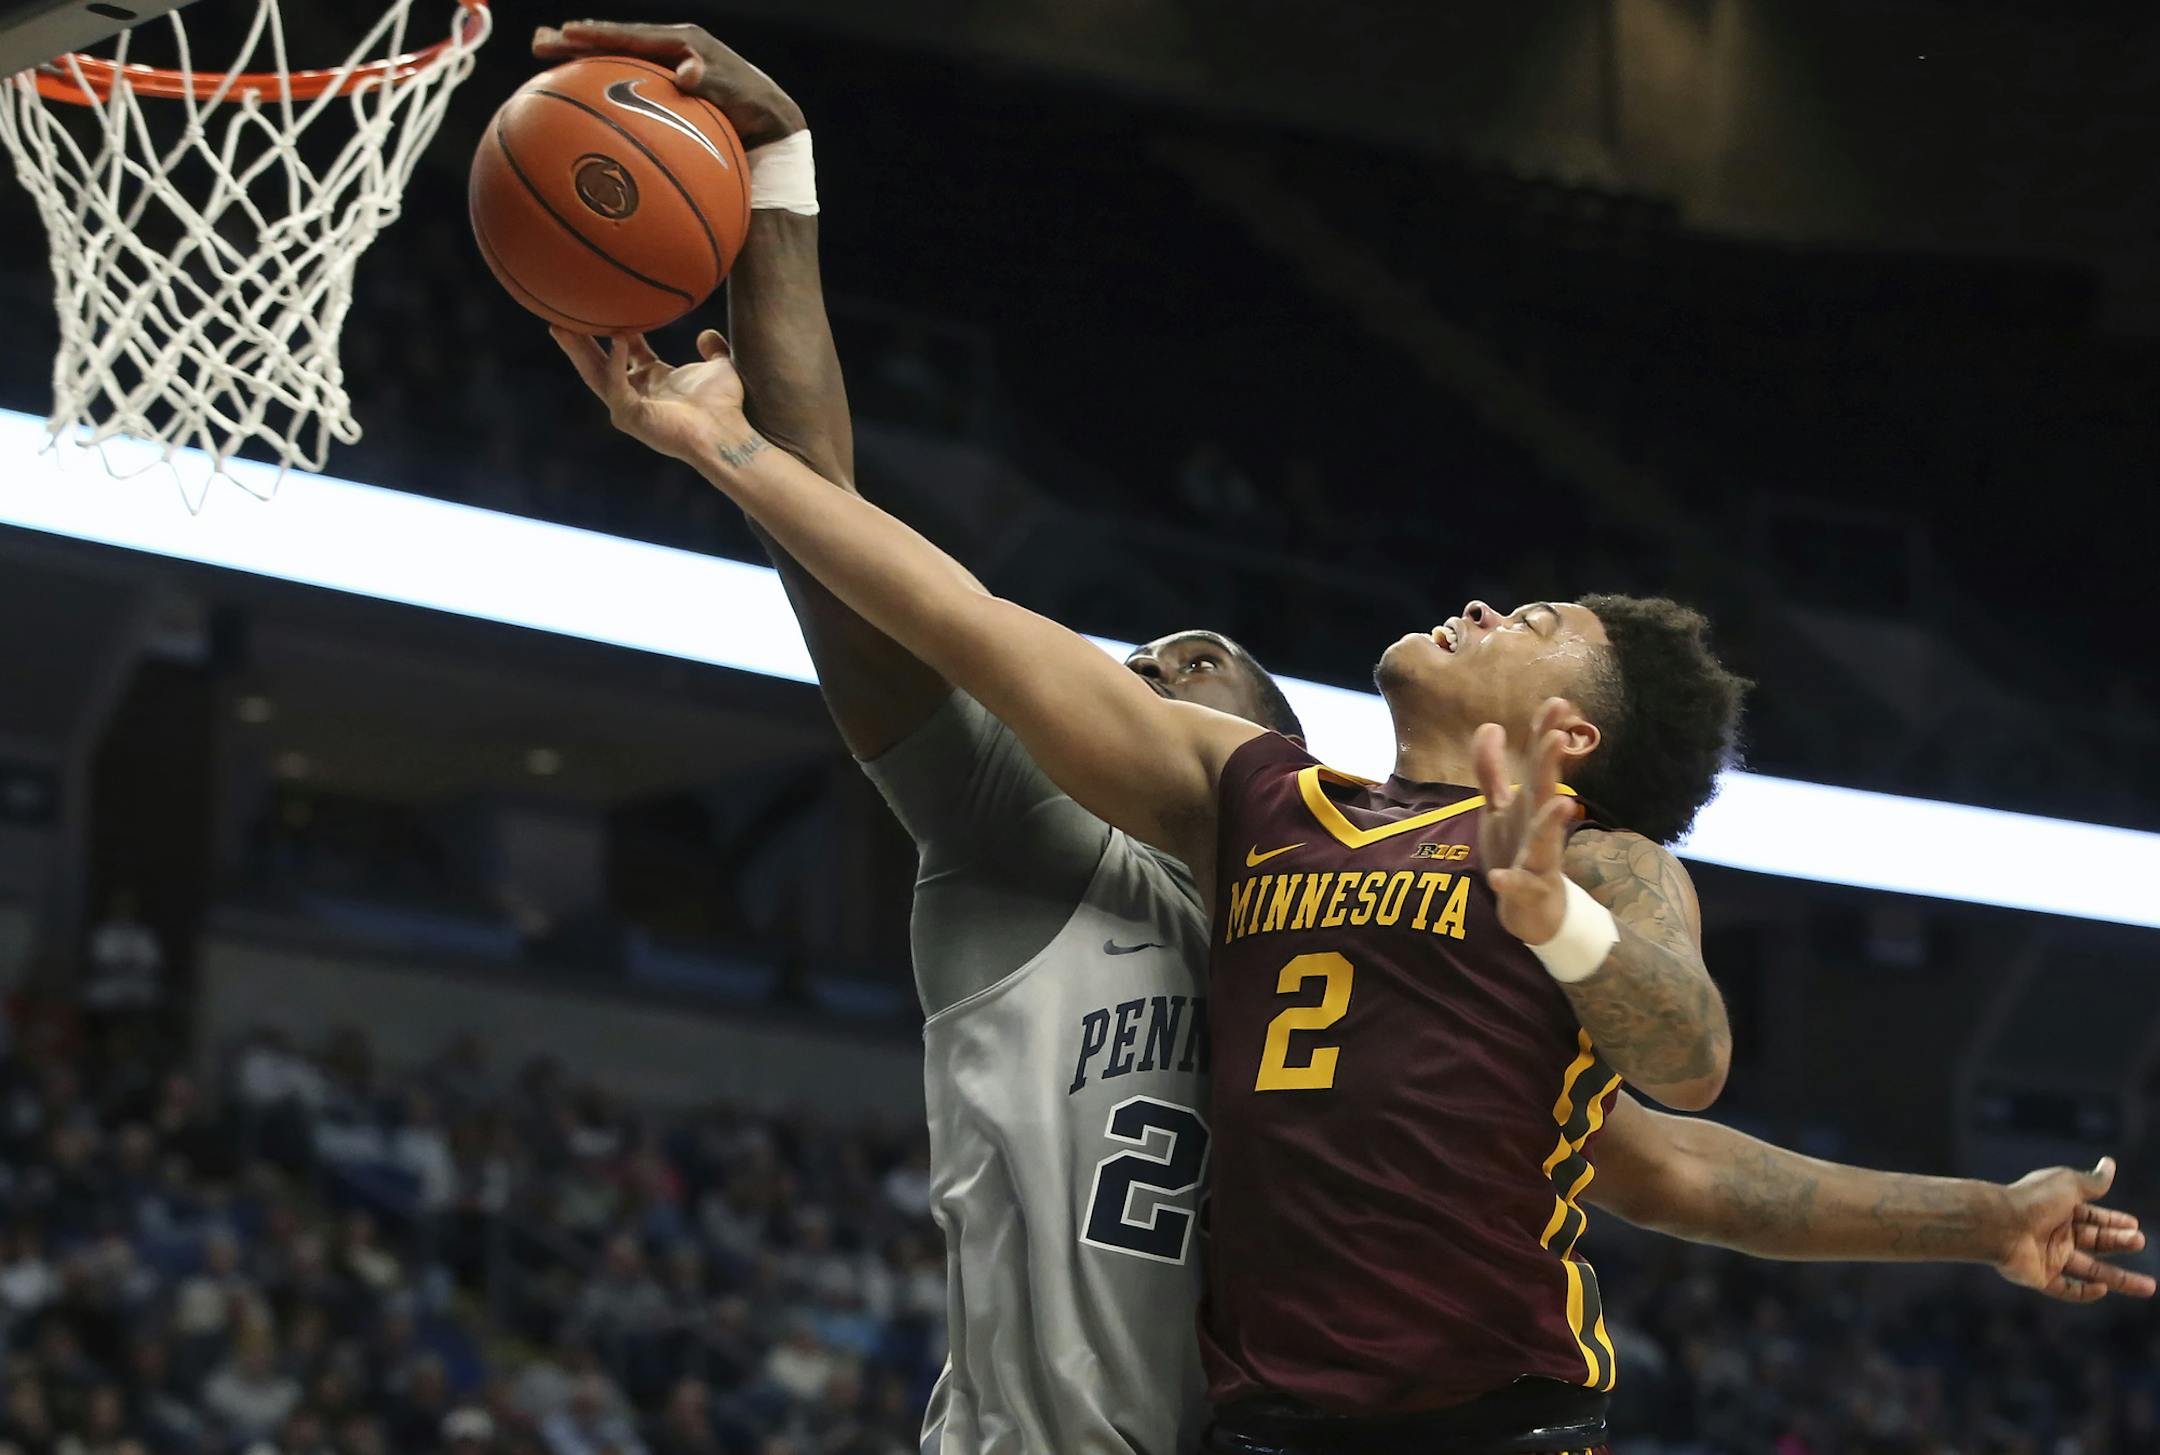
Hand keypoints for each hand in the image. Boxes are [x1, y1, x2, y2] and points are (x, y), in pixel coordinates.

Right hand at [531, 20, 804, 147]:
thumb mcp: (734, 92)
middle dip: (575, 41)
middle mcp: (668, 48)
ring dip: (581, 60)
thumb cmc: (753, 106)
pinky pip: (625, 82)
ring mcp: (662, 67)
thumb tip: (687, 73)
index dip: (599, 35)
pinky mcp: (662, 86)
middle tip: (539, 42)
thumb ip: (712, 79)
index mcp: (681, 42)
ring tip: (546, 59)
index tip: (567, 34)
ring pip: (614, 60)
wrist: (769, 119)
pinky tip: (579, 98)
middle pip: (612, 42)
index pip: (631, 35)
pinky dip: (601, 83)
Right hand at [553, 329, 750, 464]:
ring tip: (559, 326)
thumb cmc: (725, 408)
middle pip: (597, 361)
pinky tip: (618, 338)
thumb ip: (714, 350)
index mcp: (651, 379)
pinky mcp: (629, 417)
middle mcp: (635, 392)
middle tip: (559, 314)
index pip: (625, 348)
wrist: (726, 435)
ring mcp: (628, 407)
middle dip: (577, 339)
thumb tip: (707, 334)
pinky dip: (616, 362)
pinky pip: (616, 385)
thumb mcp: (719, 369)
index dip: (615, 326)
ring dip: (577, 350)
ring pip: (594, 374)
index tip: (605, 301)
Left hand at [1473, 697, 1584, 946]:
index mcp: (1531, 805)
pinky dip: (1511, 882)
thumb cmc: (1518, 851)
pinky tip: (1500, 877)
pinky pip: (1521, 886)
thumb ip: (1492, 770)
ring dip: (1550, 821)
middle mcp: (1539, 827)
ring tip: (1561, 803)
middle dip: (1550, 766)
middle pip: (1545, 792)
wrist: (1535, 912)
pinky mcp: (1531, 891)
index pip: (1539, 764)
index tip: (1558, 702)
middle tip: (1559, 736)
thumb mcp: (1499, 808)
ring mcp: (1538, 860)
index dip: (1544, 734)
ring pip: (1546, 840)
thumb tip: (1490, 725)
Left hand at [1994, 1156, 2154, 1301]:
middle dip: (2120, 1244)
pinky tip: (2102, 1289)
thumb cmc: (2034, 1199)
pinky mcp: (2039, 1276)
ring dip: (2119, 1279)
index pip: (2093, 1217)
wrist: (1999, 1222)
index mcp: (2060, 1209)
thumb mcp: (2068, 1184)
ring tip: (2150, 1286)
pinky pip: (2065, 1288)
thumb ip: (2092, 1181)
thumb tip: (2110, 1164)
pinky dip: (2084, 1291)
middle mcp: (2055, 1233)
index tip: (2134, 1225)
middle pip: (2096, 1243)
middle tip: (2140, 1242)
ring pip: (2090, 1271)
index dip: (2114, 1222)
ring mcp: (2048, 1256)